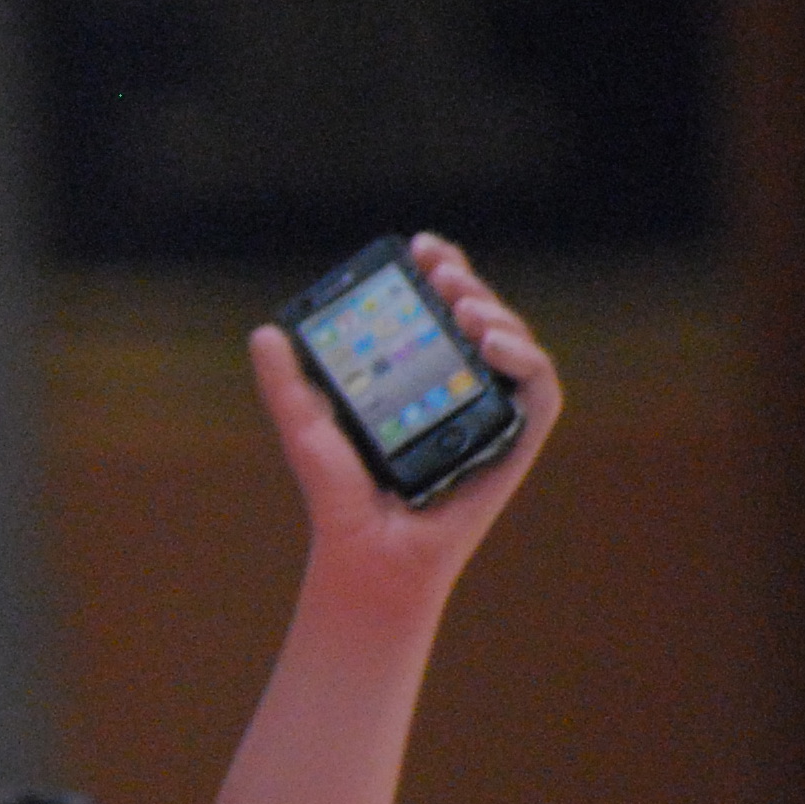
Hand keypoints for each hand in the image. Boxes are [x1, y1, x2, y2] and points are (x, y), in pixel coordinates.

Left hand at [244, 233, 562, 615]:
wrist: (366, 555)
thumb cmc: (340, 498)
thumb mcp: (306, 428)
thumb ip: (286, 383)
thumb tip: (265, 334)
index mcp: (418, 376)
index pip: (437, 310)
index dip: (440, 272)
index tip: (419, 249)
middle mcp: (459, 389)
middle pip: (479, 317)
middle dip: (466, 283)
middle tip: (440, 271)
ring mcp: (490, 414)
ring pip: (514, 345)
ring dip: (499, 312)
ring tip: (464, 306)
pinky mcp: (515, 442)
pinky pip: (539, 391)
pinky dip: (525, 359)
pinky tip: (493, 342)